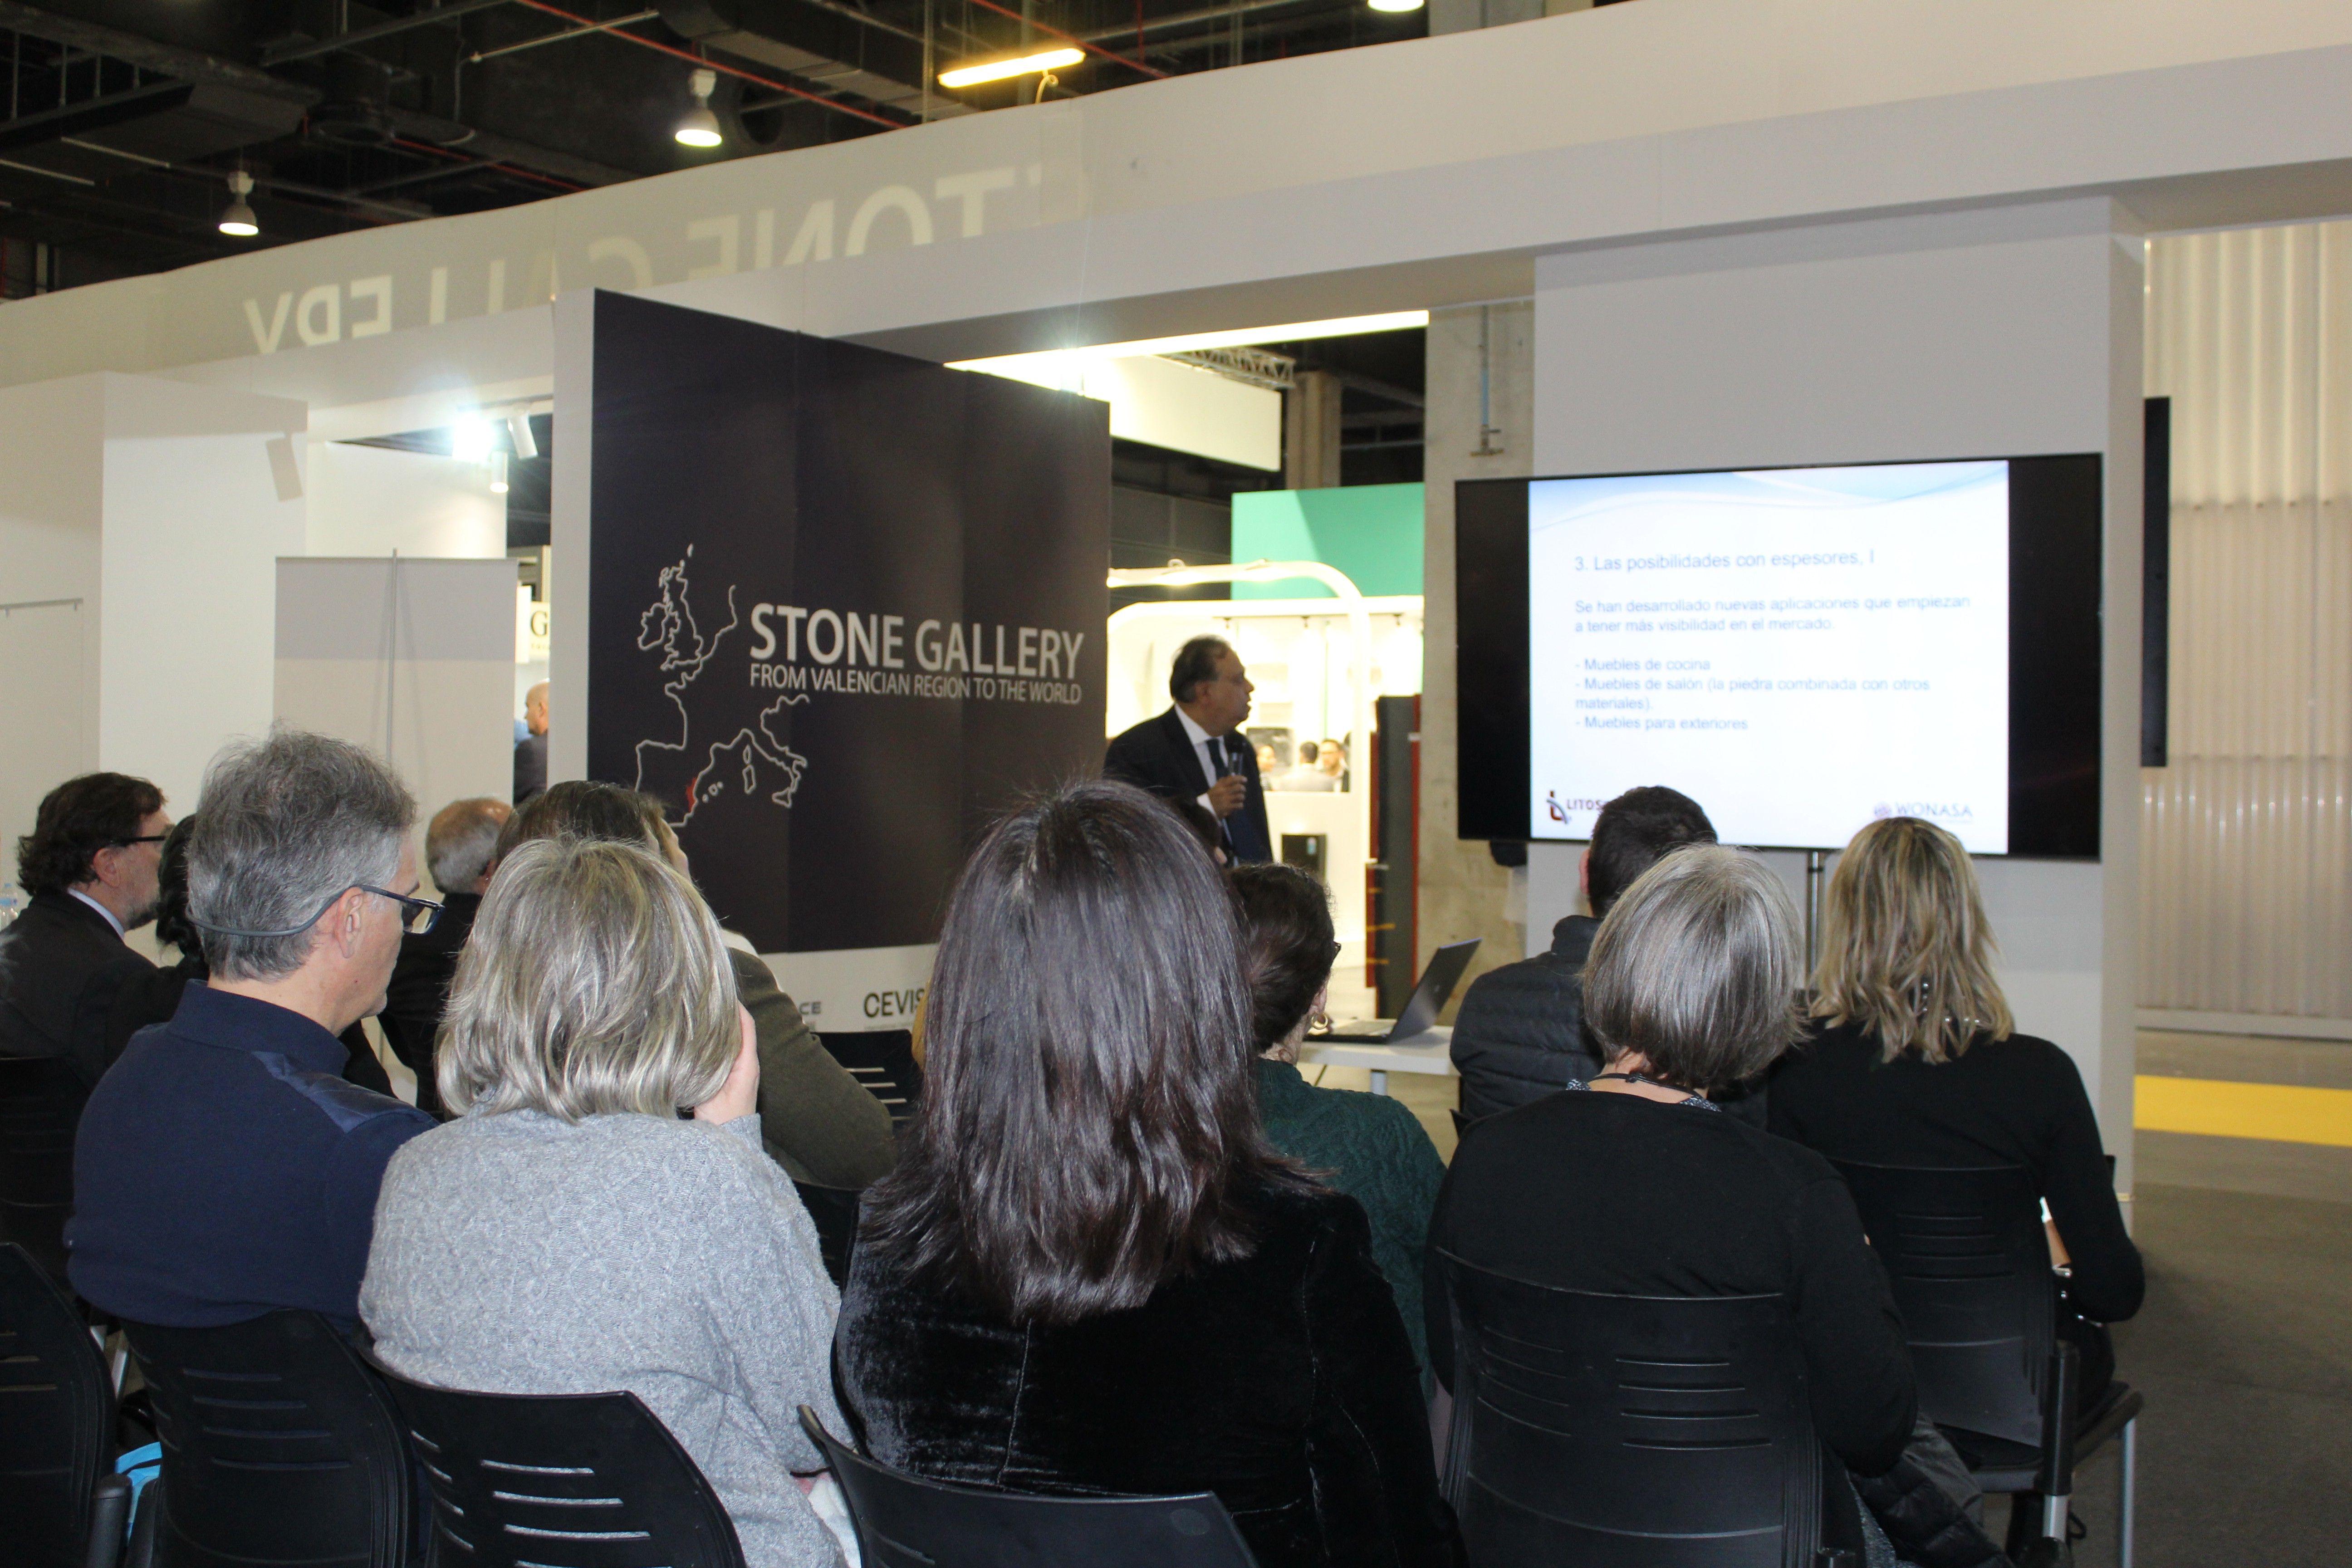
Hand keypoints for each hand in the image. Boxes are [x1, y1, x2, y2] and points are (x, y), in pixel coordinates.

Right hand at [693, 1005, 760, 1123]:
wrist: (730, 1143)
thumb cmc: (722, 1121)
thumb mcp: (710, 1092)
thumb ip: (706, 1068)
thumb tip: (697, 1045)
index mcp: (747, 1064)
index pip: (746, 1026)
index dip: (736, 1008)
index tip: (722, 995)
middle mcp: (748, 1064)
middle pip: (740, 1030)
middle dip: (727, 1014)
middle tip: (708, 1000)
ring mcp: (742, 1071)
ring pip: (734, 1041)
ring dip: (723, 1027)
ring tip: (705, 1014)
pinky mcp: (734, 1078)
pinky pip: (729, 1052)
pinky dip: (719, 1041)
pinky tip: (704, 1039)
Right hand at [1207, 774, 1247, 817]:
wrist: (1205, 810)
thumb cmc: (1211, 798)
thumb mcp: (1214, 788)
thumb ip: (1223, 782)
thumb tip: (1233, 775)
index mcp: (1219, 786)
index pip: (1232, 779)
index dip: (1240, 778)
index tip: (1245, 779)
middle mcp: (1223, 791)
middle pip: (1238, 787)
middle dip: (1243, 789)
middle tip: (1243, 790)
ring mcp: (1225, 799)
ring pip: (1240, 796)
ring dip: (1242, 797)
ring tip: (1240, 799)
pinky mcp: (1227, 807)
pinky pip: (1239, 805)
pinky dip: (1240, 805)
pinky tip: (1239, 805)